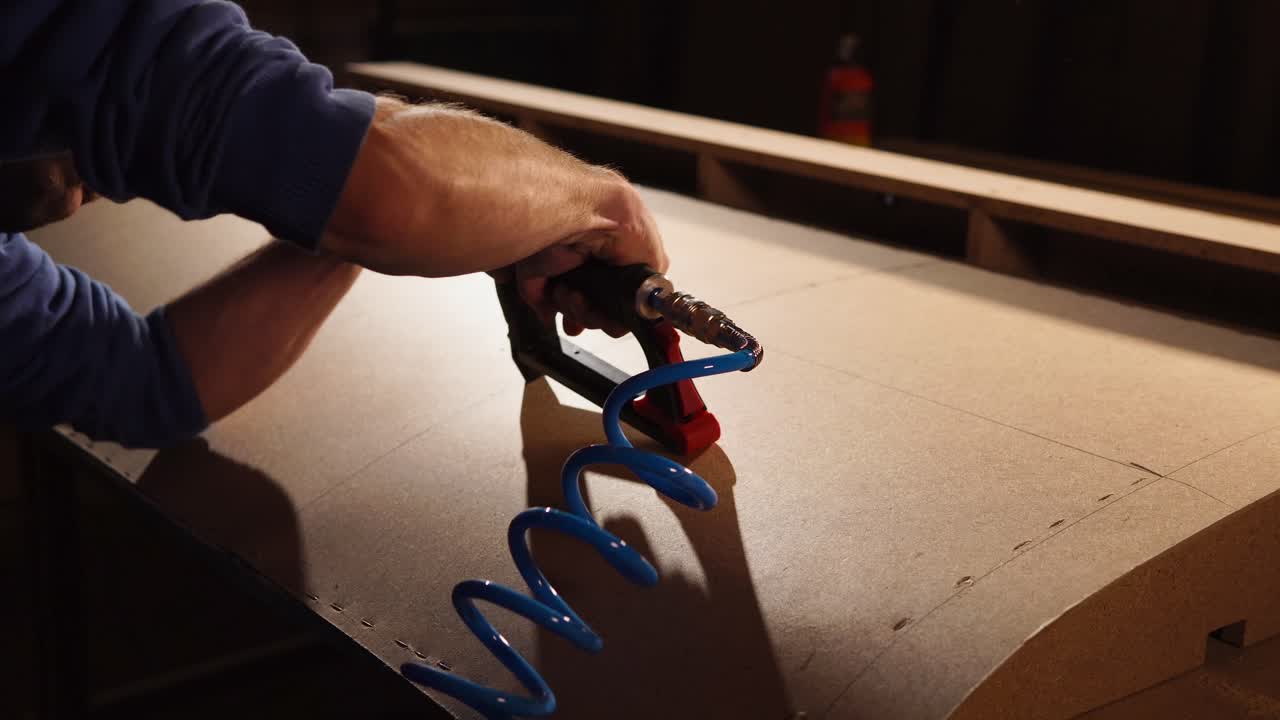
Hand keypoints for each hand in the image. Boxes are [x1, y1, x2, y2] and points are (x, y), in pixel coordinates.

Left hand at [322, 97, 665, 333]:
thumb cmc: (434, 196)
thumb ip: (614, 224)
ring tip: (552, 312)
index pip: (637, 241)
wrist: (350, 188)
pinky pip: (521, 256)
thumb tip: (653, 255)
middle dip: (598, 293)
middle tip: (582, 319)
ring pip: (561, 258)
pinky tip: (523, 298)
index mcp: (576, 185)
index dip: (637, 288)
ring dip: (564, 291)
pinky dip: (529, 283)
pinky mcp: (475, 224)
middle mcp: (548, 190)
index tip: (629, 322)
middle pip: (601, 251)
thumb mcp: (551, 209)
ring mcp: (511, 206)